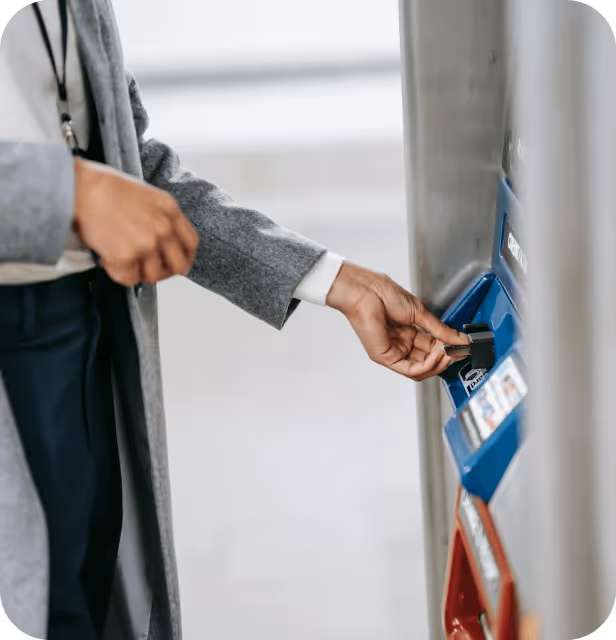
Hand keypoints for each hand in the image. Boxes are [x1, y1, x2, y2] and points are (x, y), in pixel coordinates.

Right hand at [73, 158, 198, 285]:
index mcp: (170, 211)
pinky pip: (128, 278)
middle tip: (149, 270)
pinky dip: (116, 272)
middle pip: (179, 266)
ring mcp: (146, 244)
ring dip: (137, 272)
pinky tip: (107, 257)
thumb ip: (161, 218)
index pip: (191, 244)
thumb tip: (164, 242)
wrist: (81, 188)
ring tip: (121, 257)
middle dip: (165, 272)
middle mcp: (163, 229)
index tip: (174, 263)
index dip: (184, 258)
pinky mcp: (126, 256)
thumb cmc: (107, 188)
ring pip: (152, 276)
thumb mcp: (148, 196)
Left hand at [327, 263, 469, 380]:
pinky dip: (427, 366)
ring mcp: (393, 351)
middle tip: (458, 352)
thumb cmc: (383, 294)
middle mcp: (400, 343)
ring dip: (438, 363)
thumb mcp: (420, 313)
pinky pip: (410, 369)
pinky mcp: (385, 357)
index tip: (463, 347)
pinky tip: (436, 357)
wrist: (366, 291)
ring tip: (448, 353)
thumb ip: (441, 330)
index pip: (432, 348)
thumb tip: (460, 339)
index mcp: (408, 331)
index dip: (448, 349)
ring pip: (420, 369)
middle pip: (427, 361)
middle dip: (445, 358)